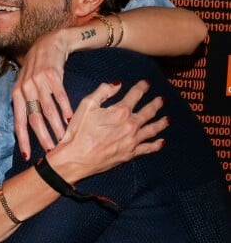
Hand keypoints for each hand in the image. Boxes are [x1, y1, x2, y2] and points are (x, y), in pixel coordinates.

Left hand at [12, 30, 73, 158]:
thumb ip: (25, 105)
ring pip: (48, 110)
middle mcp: (25, 88)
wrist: (49, 43)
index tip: (28, 156)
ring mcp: (38, 81)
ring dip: (57, 127)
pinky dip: (67, 109)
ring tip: (63, 139)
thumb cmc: (37, 69)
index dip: (22, 140)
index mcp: (16, 94)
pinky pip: (60, 96)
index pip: (18, 122)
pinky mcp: (52, 74)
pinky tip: (72, 120)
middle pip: (34, 119)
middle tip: (51, 151)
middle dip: (42, 137)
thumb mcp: (25, 85)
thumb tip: (27, 130)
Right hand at [50, 80, 167, 181]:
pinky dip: (156, 144)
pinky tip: (162, 142)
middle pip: (148, 111)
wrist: (75, 158)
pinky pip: (148, 148)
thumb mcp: (86, 105)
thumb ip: (102, 91)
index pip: (136, 94)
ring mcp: (132, 140)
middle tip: (161, 100)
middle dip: (156, 104)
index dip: (142, 87)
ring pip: (152, 129)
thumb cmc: (78, 132)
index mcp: (120, 111)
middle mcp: (130, 125)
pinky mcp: (130, 154)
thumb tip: (117, 84)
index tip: (146, 83)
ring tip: (167, 119)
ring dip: (161, 122)